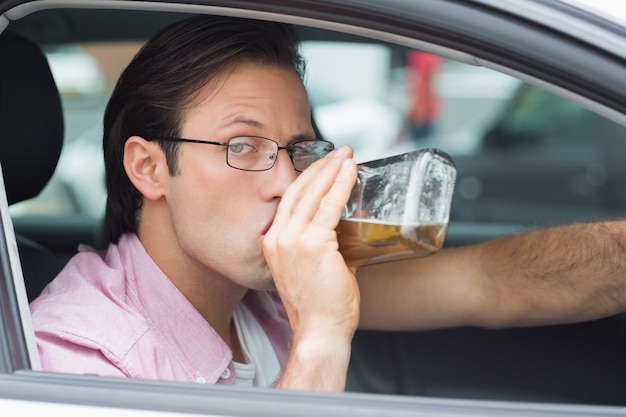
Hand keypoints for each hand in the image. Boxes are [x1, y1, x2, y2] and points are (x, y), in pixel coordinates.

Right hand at [263, 145, 358, 389]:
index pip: (288, 201)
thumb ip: (321, 246)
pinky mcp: (313, 243)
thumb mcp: (310, 269)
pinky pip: (329, 206)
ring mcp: (292, 240)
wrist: (319, 332)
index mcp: (272, 243)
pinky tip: (351, 172)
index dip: (307, 179)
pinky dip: (341, 186)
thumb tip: (343, 231)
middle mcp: (277, 238)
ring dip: (332, 170)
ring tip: (346, 156)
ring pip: (312, 193)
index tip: (324, 166)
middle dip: (320, 167)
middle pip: (297, 190)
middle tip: (339, 152)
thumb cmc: (319, 307)